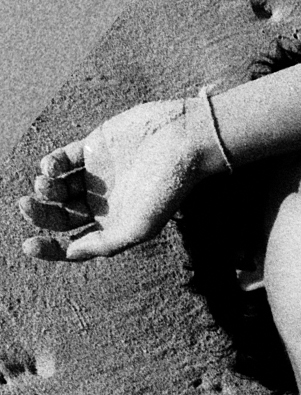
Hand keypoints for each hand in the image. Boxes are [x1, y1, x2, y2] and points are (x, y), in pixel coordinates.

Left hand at [18, 98, 218, 262]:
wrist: (181, 143)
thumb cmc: (166, 189)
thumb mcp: (138, 227)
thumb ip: (105, 243)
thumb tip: (72, 251)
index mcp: (113, 228)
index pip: (74, 244)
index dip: (50, 248)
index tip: (29, 245)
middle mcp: (102, 205)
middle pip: (60, 216)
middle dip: (41, 214)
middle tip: (25, 205)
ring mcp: (96, 177)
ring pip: (58, 188)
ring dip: (45, 188)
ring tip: (43, 184)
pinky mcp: (92, 148)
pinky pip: (62, 160)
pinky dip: (51, 164)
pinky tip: (51, 167)